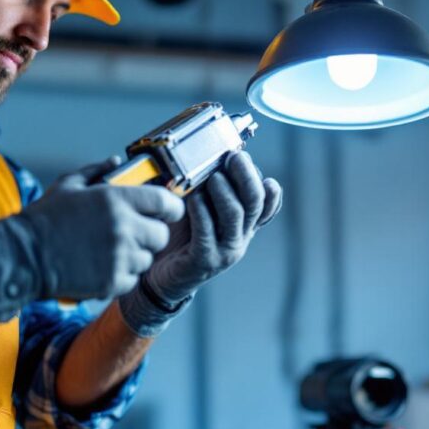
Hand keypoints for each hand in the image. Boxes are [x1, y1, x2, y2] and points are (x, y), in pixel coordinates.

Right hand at [0, 158, 185, 321]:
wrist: (22, 256)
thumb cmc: (43, 219)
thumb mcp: (67, 185)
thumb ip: (96, 171)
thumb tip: (115, 161)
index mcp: (115, 199)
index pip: (166, 202)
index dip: (170, 207)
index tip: (165, 211)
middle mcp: (123, 228)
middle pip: (161, 235)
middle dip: (151, 234)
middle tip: (134, 234)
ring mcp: (119, 258)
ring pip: (147, 259)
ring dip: (135, 256)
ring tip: (110, 251)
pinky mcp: (112, 282)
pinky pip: (132, 279)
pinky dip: (121, 275)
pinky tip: (101, 266)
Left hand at [119, 150, 281, 335]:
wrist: (159, 277)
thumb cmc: (179, 236)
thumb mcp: (200, 208)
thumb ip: (208, 186)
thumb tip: (212, 151)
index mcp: (243, 223)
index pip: (269, 203)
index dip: (266, 182)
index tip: (251, 160)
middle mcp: (240, 236)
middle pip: (256, 202)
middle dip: (246, 175)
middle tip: (234, 157)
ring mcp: (225, 251)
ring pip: (235, 215)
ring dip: (225, 191)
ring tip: (213, 177)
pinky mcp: (204, 261)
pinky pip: (206, 232)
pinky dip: (201, 211)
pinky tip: (192, 199)